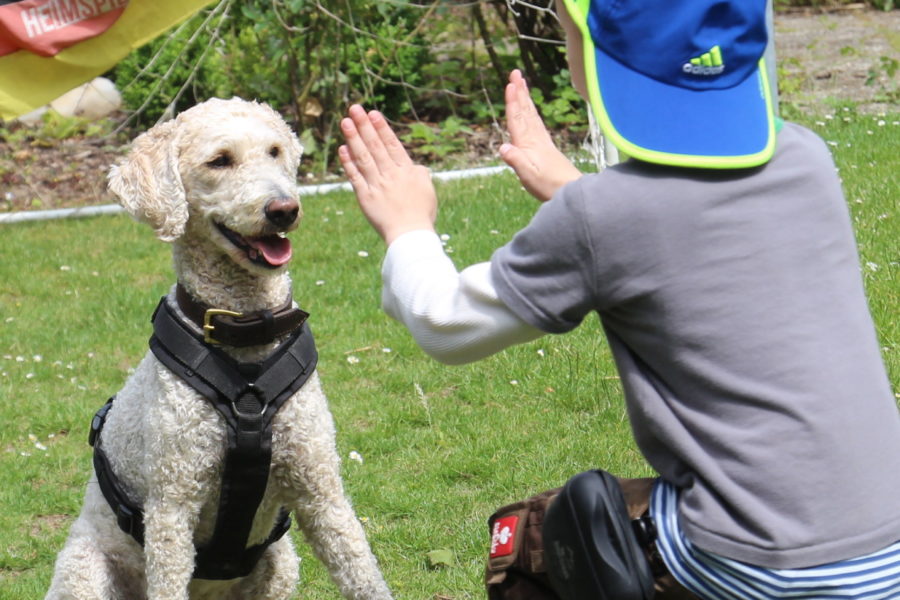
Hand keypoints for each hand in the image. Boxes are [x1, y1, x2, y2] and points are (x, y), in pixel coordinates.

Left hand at [339, 105, 436, 244]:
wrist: (410, 235)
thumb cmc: (421, 214)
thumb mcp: (427, 189)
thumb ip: (419, 173)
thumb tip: (414, 165)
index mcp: (407, 171)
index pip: (392, 144)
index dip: (381, 128)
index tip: (373, 113)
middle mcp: (391, 174)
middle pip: (375, 146)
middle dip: (364, 125)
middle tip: (354, 108)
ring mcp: (377, 185)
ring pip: (363, 157)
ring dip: (353, 138)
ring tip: (345, 122)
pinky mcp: (365, 197)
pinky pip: (355, 177)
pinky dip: (348, 163)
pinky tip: (342, 149)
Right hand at [499, 70, 581, 201]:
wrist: (571, 191)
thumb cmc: (549, 186)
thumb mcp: (529, 176)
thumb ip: (516, 161)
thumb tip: (503, 147)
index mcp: (528, 144)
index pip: (518, 119)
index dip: (513, 101)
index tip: (511, 84)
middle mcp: (535, 139)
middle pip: (525, 111)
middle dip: (520, 92)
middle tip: (516, 73)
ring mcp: (542, 142)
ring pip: (531, 115)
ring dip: (525, 98)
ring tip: (522, 84)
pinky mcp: (546, 147)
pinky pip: (536, 123)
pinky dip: (531, 112)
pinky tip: (530, 110)